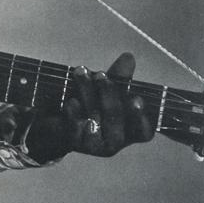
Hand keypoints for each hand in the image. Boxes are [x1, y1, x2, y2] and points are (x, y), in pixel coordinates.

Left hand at [25, 52, 153, 161]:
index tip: (136, 99)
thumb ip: (119, 76)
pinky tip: (72, 101)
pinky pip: (76, 128)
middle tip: (100, 74)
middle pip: (116, 119)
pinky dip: (74, 113)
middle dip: (108, 94)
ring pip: (95, 119)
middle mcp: (116, 141)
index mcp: (131, 131)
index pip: (143, 130)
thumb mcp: (107, 88)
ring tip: (81, 73)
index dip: (140, 116)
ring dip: (88, 94)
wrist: (60, 119)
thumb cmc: (93, 102)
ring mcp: (97, 145)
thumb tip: (128, 57)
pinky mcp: (76, 144)